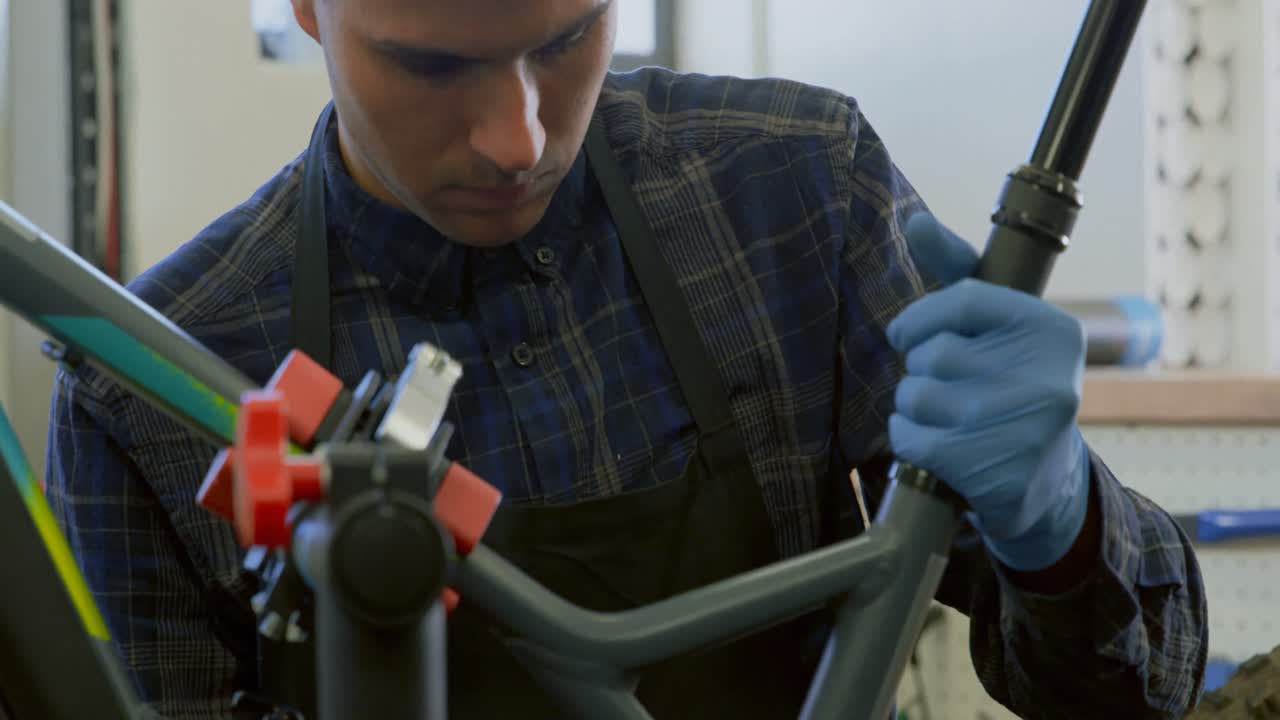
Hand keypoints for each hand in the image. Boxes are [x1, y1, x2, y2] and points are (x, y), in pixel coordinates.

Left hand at [886, 213, 1091, 571]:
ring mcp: (1025, 427)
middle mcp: (1047, 375)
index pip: (960, 300)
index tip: (906, 336)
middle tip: (947, 388)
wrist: (1046, 484)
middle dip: (920, 371)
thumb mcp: (995, 327)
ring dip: (912, 409)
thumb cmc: (1007, 387)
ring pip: (914, 397)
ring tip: (946, 419)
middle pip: (931, 354)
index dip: (918, 320)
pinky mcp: (999, 473)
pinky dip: (909, 443)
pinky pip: (911, 440)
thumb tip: (915, 222)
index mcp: (1051, 328)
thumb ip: (956, 272)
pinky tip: (939, 449)